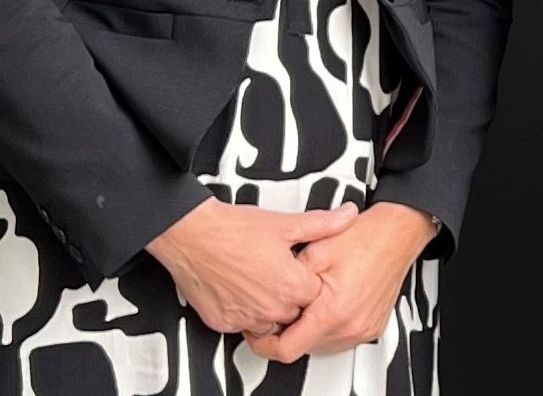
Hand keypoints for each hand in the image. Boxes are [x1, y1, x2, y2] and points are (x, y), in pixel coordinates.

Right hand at [146, 197, 357, 335]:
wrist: (195, 236)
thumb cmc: (235, 230)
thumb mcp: (286, 223)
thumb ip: (323, 224)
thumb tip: (347, 216)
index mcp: (291, 285)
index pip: (316, 295)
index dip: (311, 278)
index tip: (305, 269)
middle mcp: (270, 308)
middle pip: (295, 312)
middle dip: (293, 295)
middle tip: (283, 272)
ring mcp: (247, 318)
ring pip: (271, 323)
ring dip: (271, 308)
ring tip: (264, 280)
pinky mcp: (225, 323)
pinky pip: (245, 326)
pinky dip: (247, 312)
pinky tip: (245, 289)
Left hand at [246, 202, 438, 361]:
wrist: (397, 233)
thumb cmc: (365, 237)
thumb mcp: (316, 249)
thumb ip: (289, 277)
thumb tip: (271, 292)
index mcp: (333, 311)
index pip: (288, 348)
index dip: (265, 343)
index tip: (258, 332)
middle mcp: (350, 327)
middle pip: (304, 347)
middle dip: (289, 331)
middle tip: (283, 307)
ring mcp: (363, 330)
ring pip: (322, 345)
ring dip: (309, 330)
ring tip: (308, 301)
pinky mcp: (371, 328)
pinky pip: (341, 338)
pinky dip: (329, 326)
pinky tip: (327, 302)